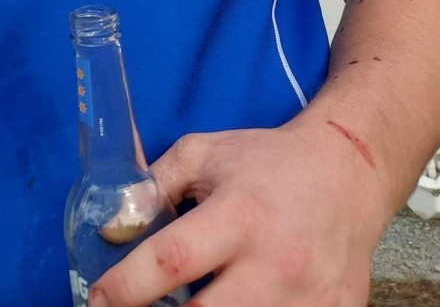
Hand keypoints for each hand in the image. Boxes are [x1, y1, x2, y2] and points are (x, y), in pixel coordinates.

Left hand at [89, 119, 390, 305]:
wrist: (347, 175)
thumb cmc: (266, 163)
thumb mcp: (204, 154)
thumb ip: (154, 185)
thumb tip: (112, 225)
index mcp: (240, 213)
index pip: (174, 260)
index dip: (128, 286)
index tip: (100, 299)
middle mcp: (276, 264)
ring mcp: (308, 301)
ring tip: (190, 301)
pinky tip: (230, 301)